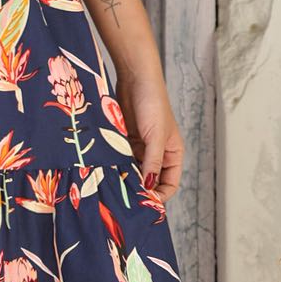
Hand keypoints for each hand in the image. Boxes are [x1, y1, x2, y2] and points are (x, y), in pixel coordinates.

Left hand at [114, 71, 184, 200]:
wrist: (135, 78)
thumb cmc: (153, 103)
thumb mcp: (155, 136)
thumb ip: (153, 162)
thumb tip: (149, 187)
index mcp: (173, 153)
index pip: (170, 183)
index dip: (160, 195)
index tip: (144, 203)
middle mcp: (158, 153)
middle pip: (150, 181)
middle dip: (140, 190)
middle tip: (126, 200)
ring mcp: (140, 148)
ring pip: (134, 172)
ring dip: (126, 179)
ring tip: (115, 188)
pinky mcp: (125, 141)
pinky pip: (121, 160)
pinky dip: (116, 167)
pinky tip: (107, 173)